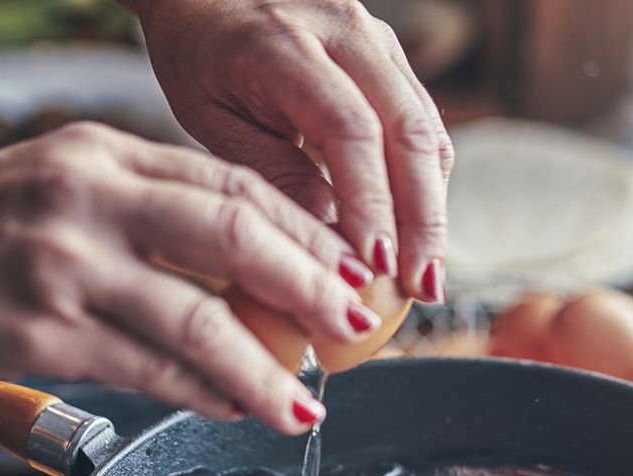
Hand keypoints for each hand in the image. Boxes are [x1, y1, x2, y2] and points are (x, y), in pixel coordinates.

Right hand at [0, 123, 383, 433]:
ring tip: (308, 401)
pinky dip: (206, 393)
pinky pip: (152, 368)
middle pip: (236, 232)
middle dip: (313, 284)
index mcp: (99, 153)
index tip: (344, 268)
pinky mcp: (42, 331)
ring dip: (269, 367)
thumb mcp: (52, 193)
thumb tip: (233, 277)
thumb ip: (138, 217)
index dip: (303, 230)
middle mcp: (89, 195)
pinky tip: (238, 408)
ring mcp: (65, 262)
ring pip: (203, 316)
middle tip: (356, 323)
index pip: (230, 183)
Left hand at [135, 0, 452, 303]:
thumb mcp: (212, 117)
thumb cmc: (199, 54)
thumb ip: (271, 172)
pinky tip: (416, 235)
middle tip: (422, 287)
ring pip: (427, 131)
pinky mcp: (391, 57)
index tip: (376, 267)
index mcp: (285, 45)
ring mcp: (377, 40)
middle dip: (422, 220)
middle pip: (408, 132)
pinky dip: (424, 185)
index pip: (351, 130)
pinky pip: (422, 126)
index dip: (372, 204)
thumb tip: (331, 242)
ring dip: (433, 209)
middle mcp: (346, 32)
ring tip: (427, 274)